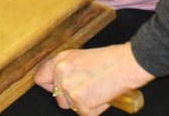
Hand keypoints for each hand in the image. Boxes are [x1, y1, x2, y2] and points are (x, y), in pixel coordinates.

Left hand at [35, 43, 153, 115]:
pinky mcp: (81, 103)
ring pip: (70, 106)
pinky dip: (96, 109)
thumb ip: (68, 69)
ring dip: (83, 103)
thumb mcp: (81, 57)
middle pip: (56, 97)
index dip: (49, 85)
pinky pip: (85, 114)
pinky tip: (103, 95)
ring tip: (97, 90)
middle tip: (88, 88)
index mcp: (60, 60)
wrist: (127, 64)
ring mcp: (69, 89)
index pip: (40, 78)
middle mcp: (61, 73)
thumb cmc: (111, 59)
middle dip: (71, 97)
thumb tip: (61, 83)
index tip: (55, 88)